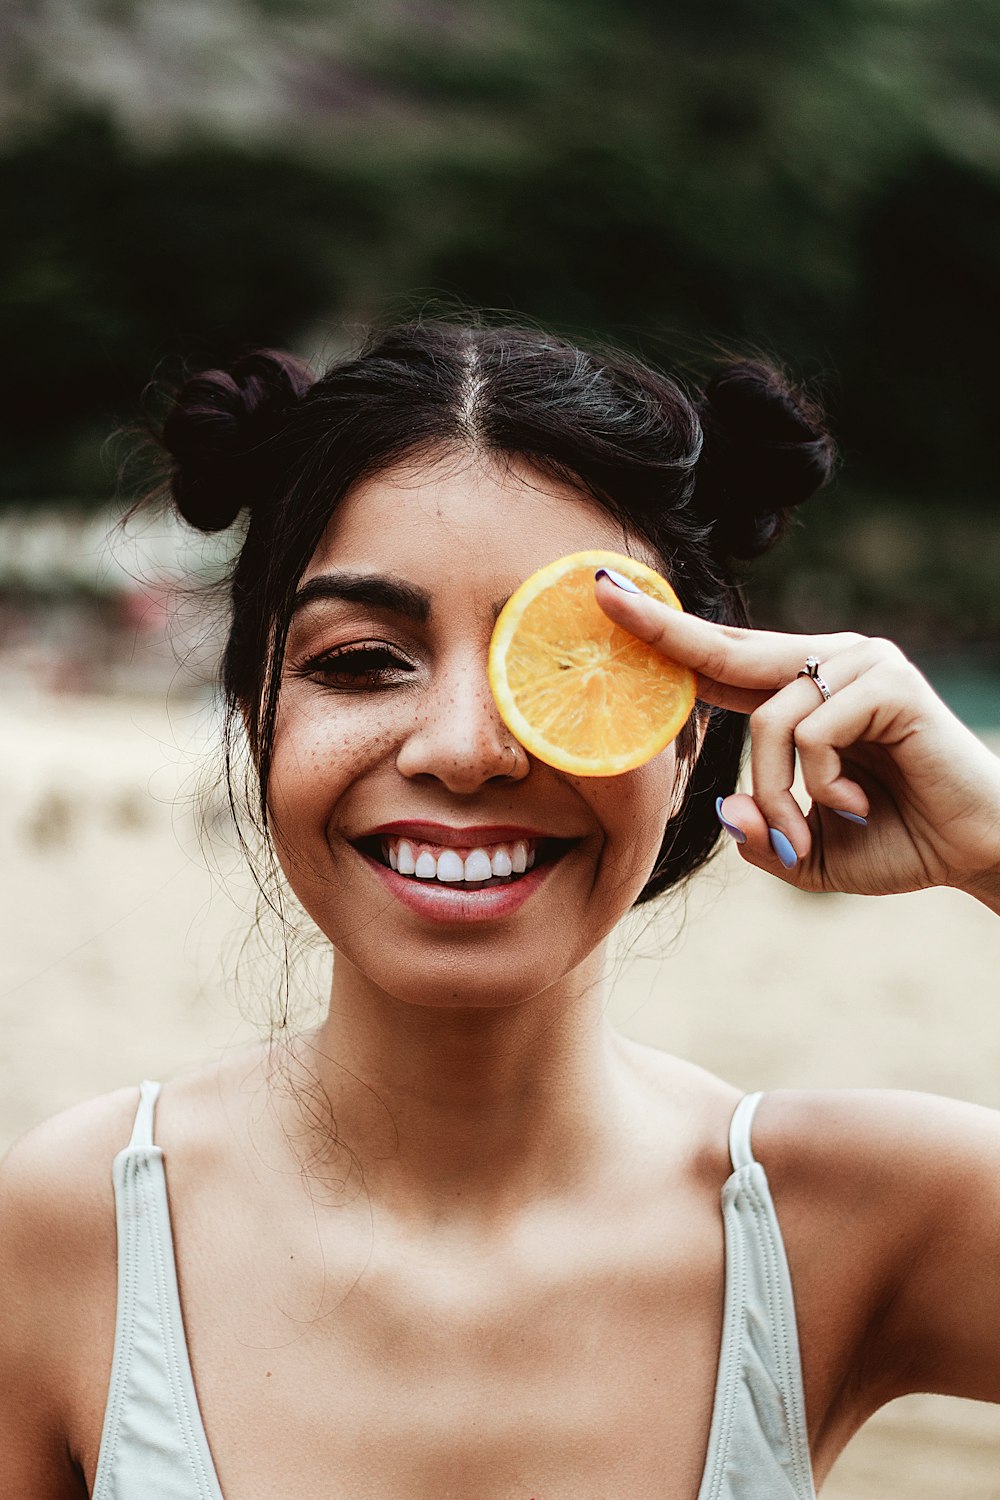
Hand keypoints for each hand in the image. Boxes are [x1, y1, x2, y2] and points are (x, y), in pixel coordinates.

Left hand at [595, 574, 999, 907]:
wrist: (977, 852)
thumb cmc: (895, 842)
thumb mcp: (804, 853)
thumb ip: (759, 834)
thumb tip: (723, 808)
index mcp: (802, 692)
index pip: (720, 659)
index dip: (663, 632)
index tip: (606, 593)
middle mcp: (829, 663)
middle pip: (726, 648)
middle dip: (659, 625)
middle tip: (600, 590)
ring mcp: (861, 664)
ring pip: (768, 720)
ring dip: (778, 796)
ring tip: (807, 834)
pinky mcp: (889, 682)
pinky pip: (811, 732)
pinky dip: (819, 785)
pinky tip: (854, 804)